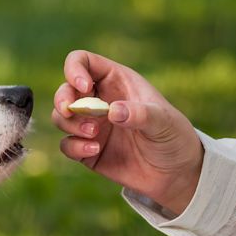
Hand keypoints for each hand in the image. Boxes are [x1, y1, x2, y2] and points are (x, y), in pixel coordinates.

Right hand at [52, 50, 204, 215]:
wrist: (174, 173)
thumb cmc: (173, 137)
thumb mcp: (164, 122)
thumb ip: (140, 114)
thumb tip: (112, 111)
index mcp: (117, 82)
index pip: (84, 62)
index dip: (75, 69)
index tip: (83, 88)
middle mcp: (100, 101)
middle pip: (65, 90)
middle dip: (62, 100)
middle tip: (69, 111)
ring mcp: (92, 126)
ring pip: (61, 117)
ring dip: (71, 124)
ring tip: (94, 135)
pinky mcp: (87, 151)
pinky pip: (67, 145)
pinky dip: (75, 147)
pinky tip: (95, 151)